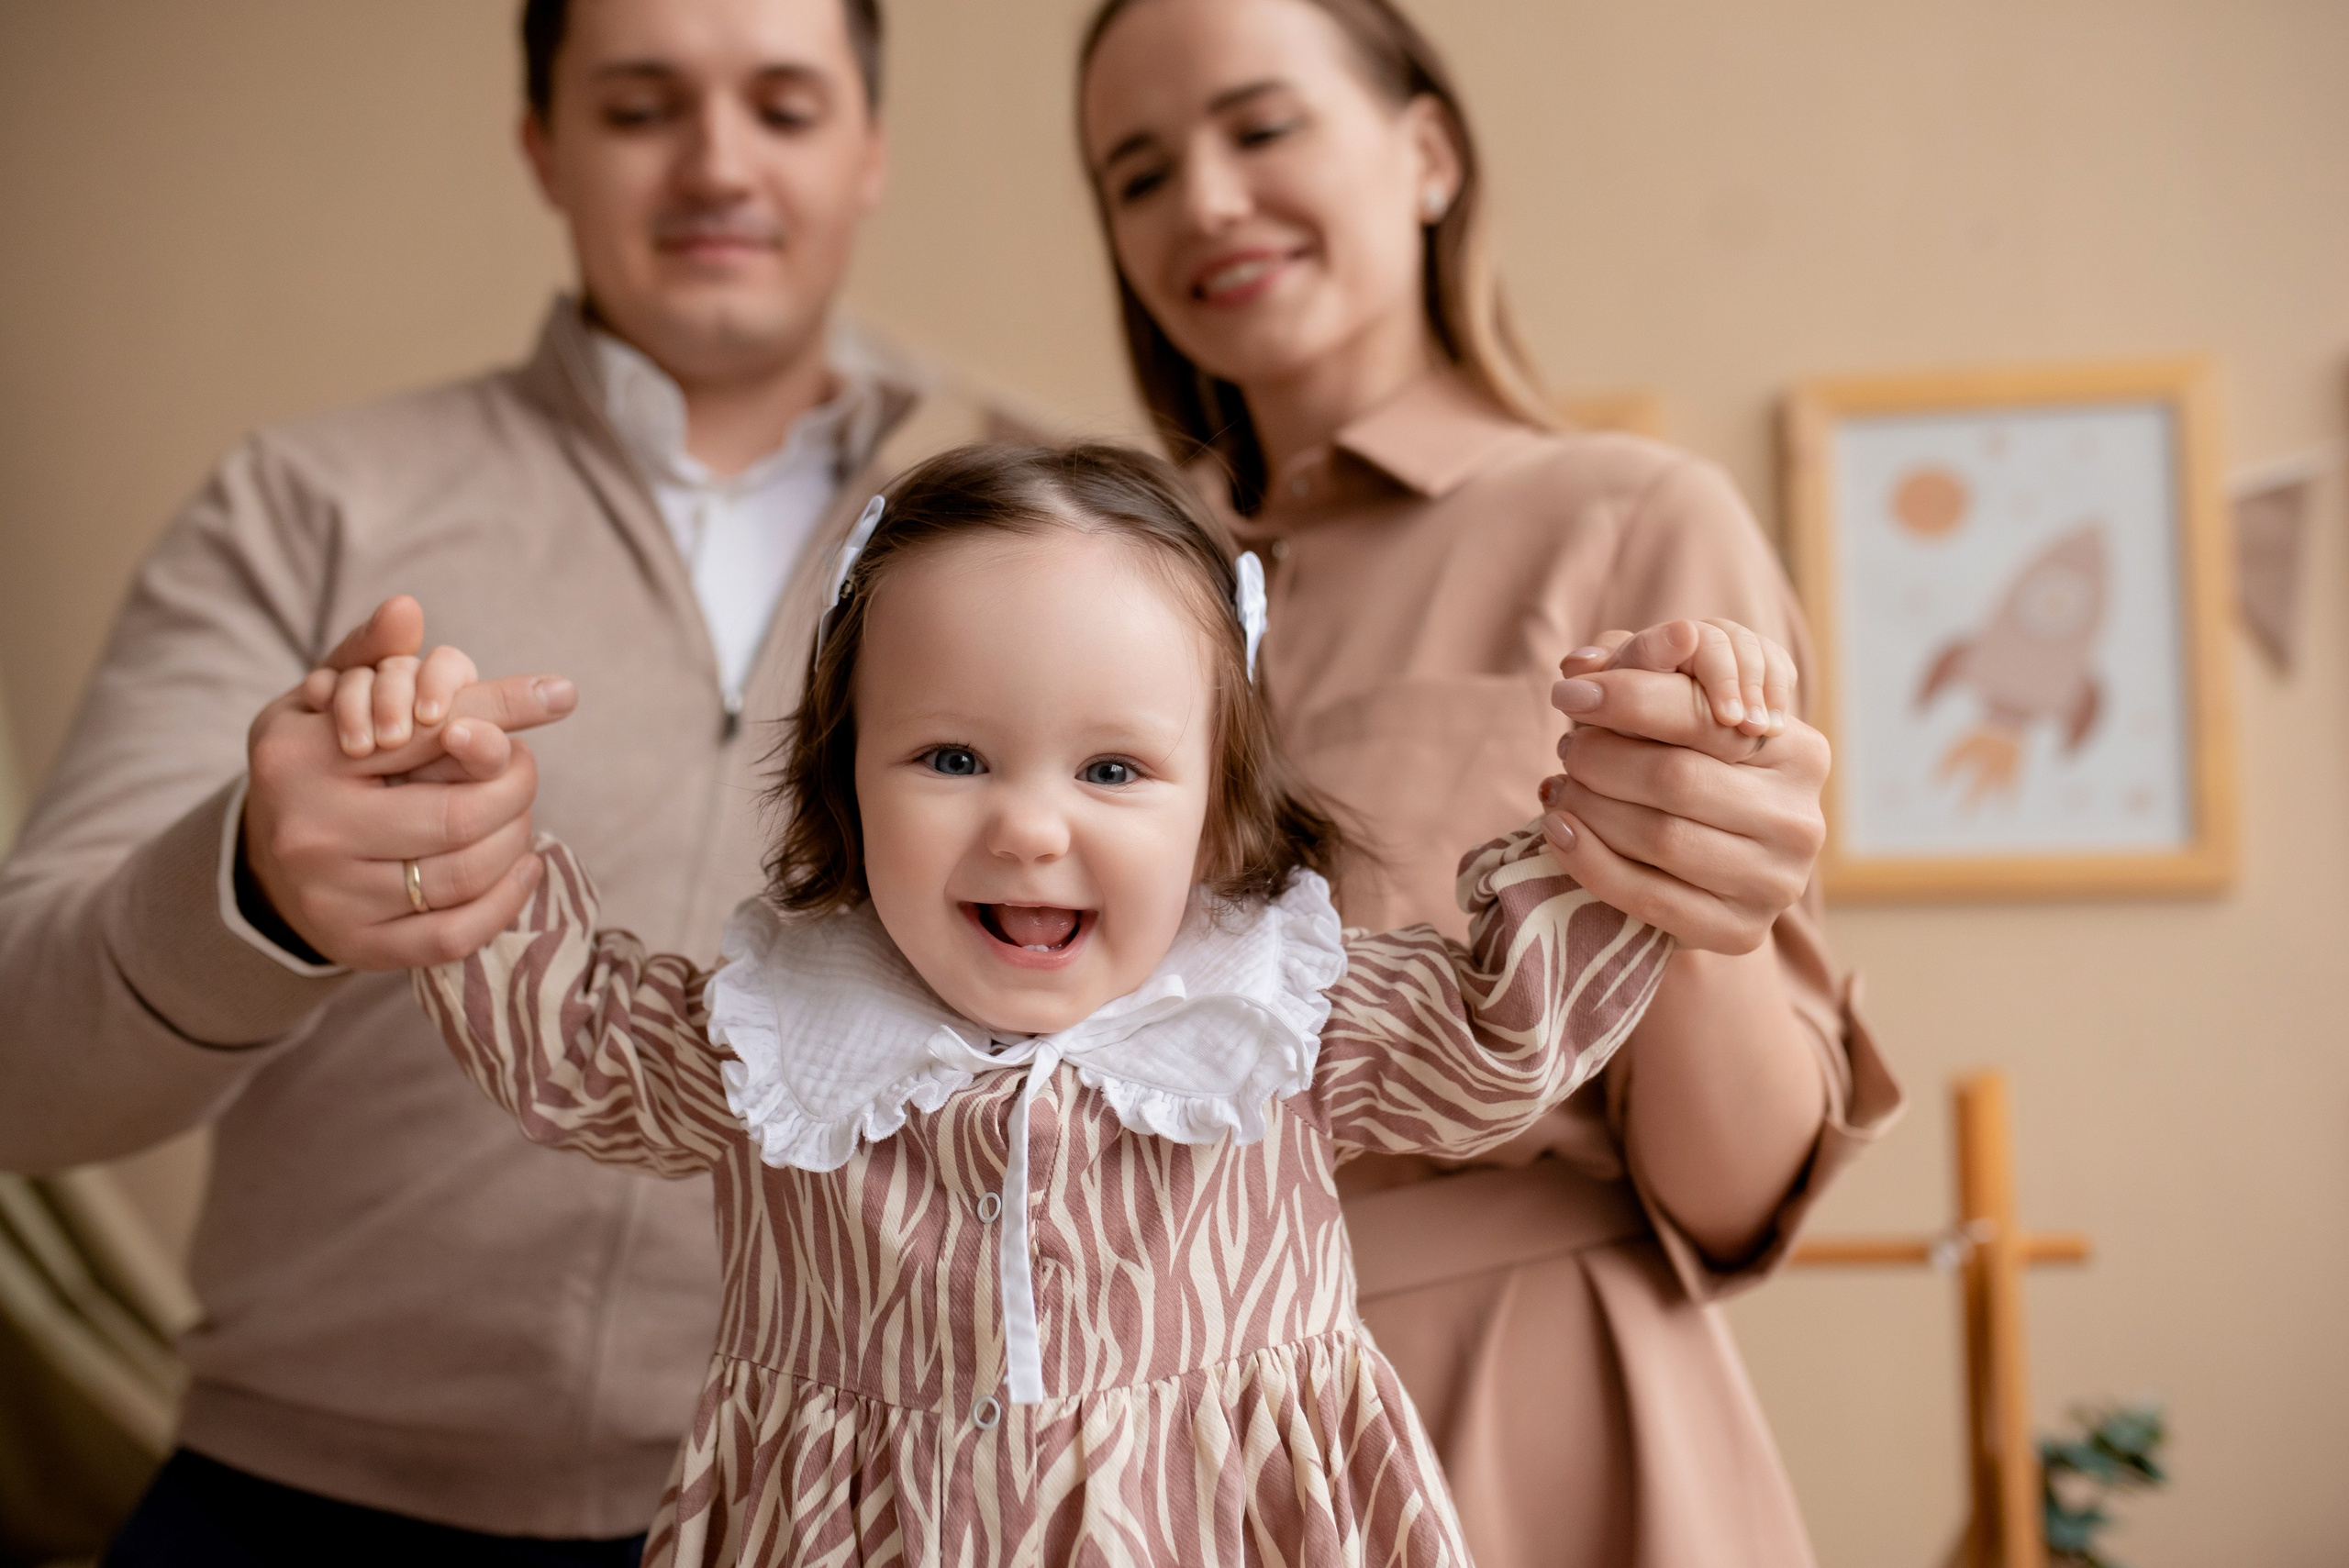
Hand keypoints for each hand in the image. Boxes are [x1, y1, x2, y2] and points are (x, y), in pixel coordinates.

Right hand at [241, 596, 577, 968]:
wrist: (262, 859)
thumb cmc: (315, 763)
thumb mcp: (326, 698)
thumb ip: (371, 654)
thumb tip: (407, 608)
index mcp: (301, 756)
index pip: (429, 728)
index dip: (504, 711)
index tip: (561, 695)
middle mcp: (310, 831)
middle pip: (459, 816)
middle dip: (514, 787)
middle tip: (523, 769)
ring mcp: (332, 898)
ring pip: (464, 875)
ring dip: (514, 840)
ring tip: (517, 814)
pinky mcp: (359, 947)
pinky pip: (455, 936)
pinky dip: (506, 901)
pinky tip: (525, 866)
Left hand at [1538, 620, 1828, 953]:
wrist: (1707, 878)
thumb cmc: (1688, 773)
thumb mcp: (1677, 721)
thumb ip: (1640, 676)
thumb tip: (1579, 663)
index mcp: (1801, 751)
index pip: (1705, 714)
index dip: (1629, 699)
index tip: (1568, 693)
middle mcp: (1801, 819)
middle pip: (1676, 778)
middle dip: (1602, 758)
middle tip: (1566, 747)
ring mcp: (1775, 883)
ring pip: (1661, 837)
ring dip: (1590, 808)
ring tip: (1557, 787)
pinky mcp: (1740, 933)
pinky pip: (1650, 898)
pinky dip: (1590, 861)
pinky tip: (1559, 831)